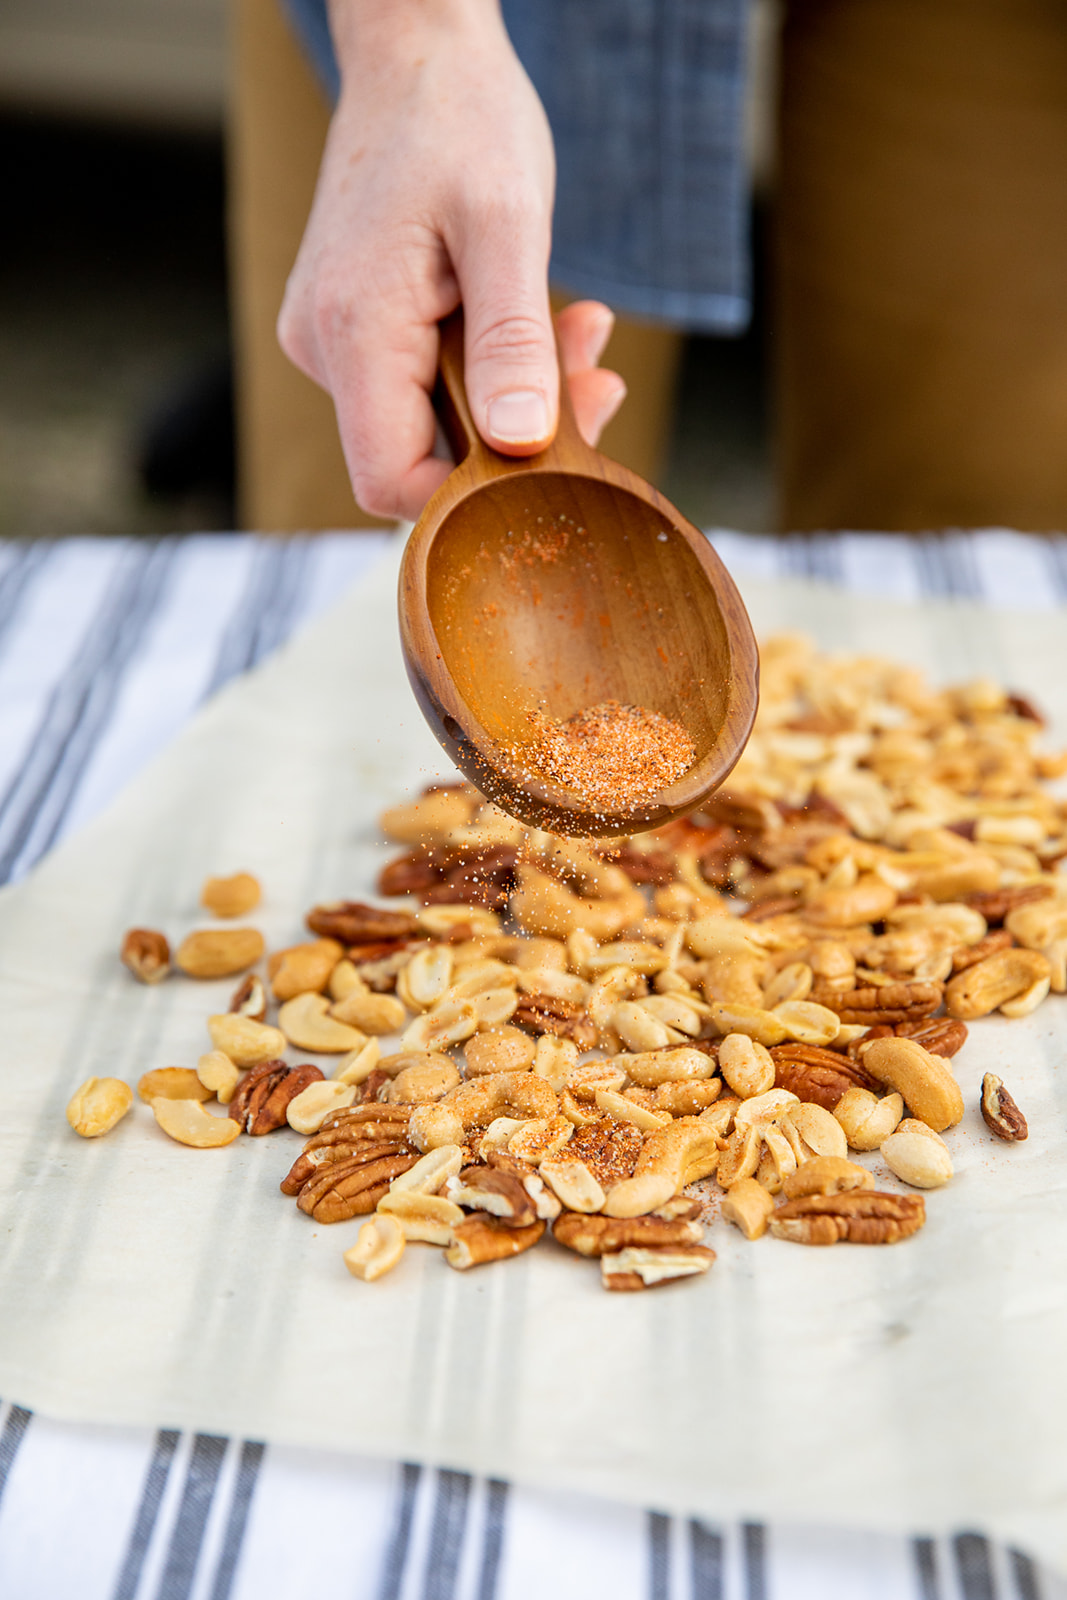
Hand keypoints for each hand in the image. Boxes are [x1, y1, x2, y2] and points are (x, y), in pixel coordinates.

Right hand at [277, 1, 624, 519]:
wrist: (418, 55)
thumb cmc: (461, 119)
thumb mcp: (508, 226)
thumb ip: (512, 342)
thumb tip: (519, 444)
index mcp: (353, 330)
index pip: (393, 483)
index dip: (474, 493)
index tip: (556, 450)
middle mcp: (324, 348)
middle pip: (419, 459)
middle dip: (517, 436)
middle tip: (595, 375)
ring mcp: (333, 343)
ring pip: (431, 425)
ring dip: (516, 395)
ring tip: (577, 330)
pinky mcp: (355, 334)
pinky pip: (426, 386)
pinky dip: (491, 369)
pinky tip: (539, 322)